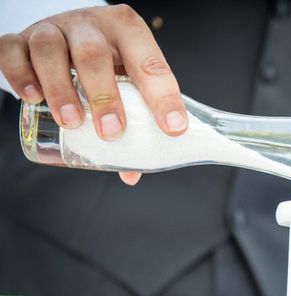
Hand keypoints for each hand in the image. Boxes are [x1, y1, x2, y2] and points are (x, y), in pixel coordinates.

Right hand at [0, 5, 187, 185]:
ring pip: (51, 50)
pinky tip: (32, 99)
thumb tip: (131, 173)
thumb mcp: (128, 82)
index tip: (173, 128)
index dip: (164, 97)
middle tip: (111, 131)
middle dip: (104, 95)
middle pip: (94, 55)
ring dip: (60, 88)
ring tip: (72, 121)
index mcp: (128, 32)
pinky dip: (19, 74)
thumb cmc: (106, 63)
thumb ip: (134, 123)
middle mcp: (91, 25)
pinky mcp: (21, 39)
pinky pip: (12, 51)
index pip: (150, 63)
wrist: (69, 33)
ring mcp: (53, 29)